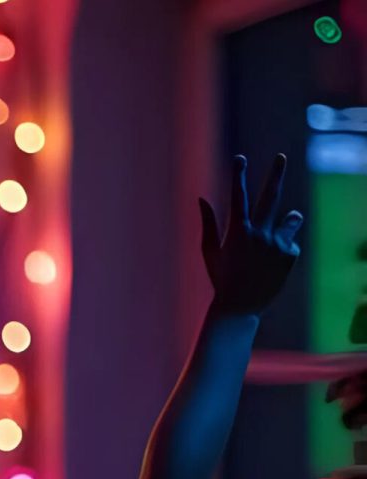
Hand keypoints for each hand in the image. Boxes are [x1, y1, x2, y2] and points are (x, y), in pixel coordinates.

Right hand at [198, 153, 302, 314]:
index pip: (238, 196)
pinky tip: (272, 264)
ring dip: (288, 220)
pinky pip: (290, 241)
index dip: (239, 175)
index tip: (240, 158)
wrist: (241, 307)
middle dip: (275, 174)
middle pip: (270, 196)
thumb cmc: (221, 279)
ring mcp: (277, 243)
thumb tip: (201, 198)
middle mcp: (259, 234)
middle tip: (280, 157)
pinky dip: (283, 248)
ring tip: (280, 233)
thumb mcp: (210, 252)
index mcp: (237, 232)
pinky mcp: (290, 254)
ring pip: (291, 218)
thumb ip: (208, 223)